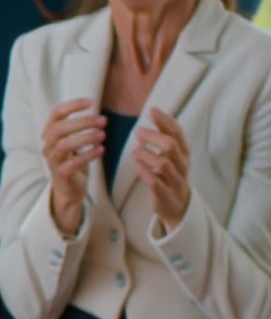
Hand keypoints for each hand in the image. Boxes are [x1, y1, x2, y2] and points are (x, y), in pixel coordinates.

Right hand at [41, 96, 103, 236]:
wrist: (69, 188)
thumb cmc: (73, 161)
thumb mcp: (73, 141)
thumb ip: (78, 127)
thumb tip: (97, 111)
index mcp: (50, 134)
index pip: (56, 113)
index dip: (72, 105)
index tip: (91, 102)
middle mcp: (48, 146)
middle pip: (60, 128)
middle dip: (82, 122)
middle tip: (103, 120)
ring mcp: (52, 160)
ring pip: (65, 145)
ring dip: (86, 138)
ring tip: (103, 135)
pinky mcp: (61, 174)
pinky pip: (73, 163)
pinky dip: (89, 155)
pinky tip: (101, 150)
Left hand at [134, 105, 192, 231]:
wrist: (178, 207)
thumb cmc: (171, 176)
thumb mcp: (170, 156)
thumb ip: (163, 136)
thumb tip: (153, 112)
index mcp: (185, 153)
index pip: (178, 132)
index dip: (165, 120)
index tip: (151, 110)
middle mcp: (182, 165)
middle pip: (171, 146)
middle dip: (153, 137)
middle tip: (137, 132)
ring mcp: (175, 180)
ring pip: (163, 164)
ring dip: (146, 154)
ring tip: (134, 150)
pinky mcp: (164, 194)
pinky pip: (154, 182)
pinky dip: (143, 171)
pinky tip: (136, 164)